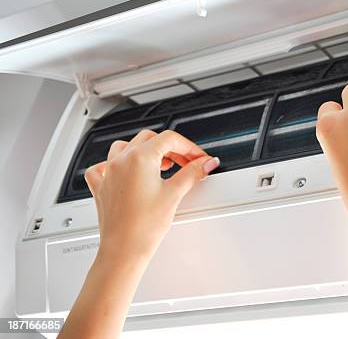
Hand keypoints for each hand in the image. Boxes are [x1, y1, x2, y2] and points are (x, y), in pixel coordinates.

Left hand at [61, 130, 219, 338]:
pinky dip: (114, 163)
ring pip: (125, 146)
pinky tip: (125, 170)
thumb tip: (205, 163)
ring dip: (145, 150)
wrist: (123, 250)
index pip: (170, 139)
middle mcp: (122, 161)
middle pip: (150, 139)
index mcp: (140, 158)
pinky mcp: (102, 186)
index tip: (199, 158)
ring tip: (160, 164)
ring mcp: (109, 172)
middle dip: (171, 148)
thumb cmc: (144, 226)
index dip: (189, 147)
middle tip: (186, 162)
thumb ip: (192, 173)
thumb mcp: (174, 194)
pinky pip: (102, 165)